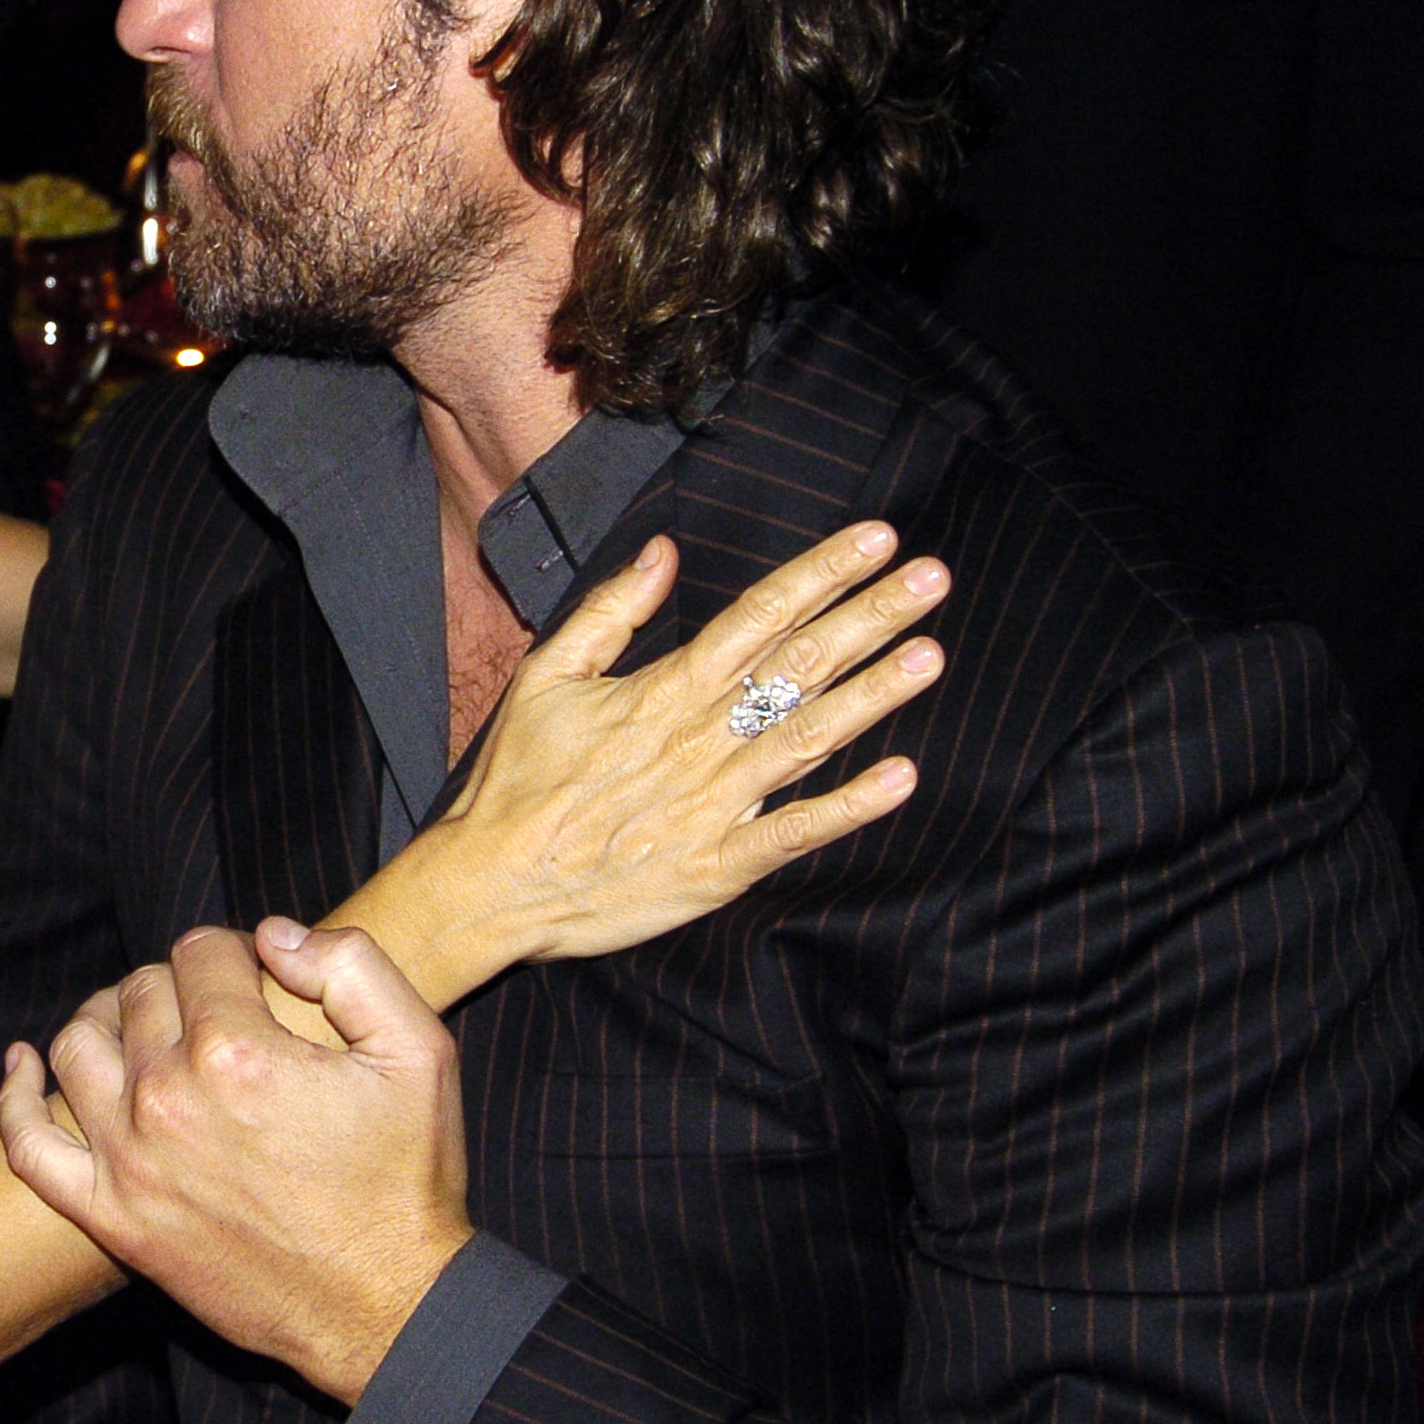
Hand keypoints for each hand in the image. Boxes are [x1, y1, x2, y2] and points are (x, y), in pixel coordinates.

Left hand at [0, 922, 469, 1403]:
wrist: (386, 1307)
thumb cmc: (403, 1181)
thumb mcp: (419, 1052)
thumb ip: (350, 964)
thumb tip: (272, 935)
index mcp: (238, 1051)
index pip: (197, 952)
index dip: (229, 954)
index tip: (253, 981)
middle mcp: (169, 1098)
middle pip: (139, 992)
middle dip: (176, 987)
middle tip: (212, 1013)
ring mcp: (131, 1161)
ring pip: (78, 1046)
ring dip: (105, 1021)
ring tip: (140, 1028)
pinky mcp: (113, 1217)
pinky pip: (30, 1145)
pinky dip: (16, 1096)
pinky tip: (24, 1065)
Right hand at [355, 524, 949, 1003]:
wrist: (490, 884)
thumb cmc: (514, 781)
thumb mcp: (545, 677)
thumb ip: (611, 612)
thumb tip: (664, 552)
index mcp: (662, 689)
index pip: (758, 616)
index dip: (822, 574)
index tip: (877, 539)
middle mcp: (699, 738)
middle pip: (799, 665)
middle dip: (871, 616)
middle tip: (933, 577)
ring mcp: (714, 804)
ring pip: (809, 739)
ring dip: (875, 696)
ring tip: (931, 654)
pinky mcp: (718, 866)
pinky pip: (794, 832)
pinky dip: (849, 806)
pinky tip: (901, 777)